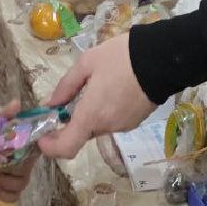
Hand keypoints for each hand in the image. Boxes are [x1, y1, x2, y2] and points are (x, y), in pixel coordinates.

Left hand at [0, 99, 35, 201]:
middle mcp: (24, 160)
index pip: (38, 152)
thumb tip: (16, 104)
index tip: (18, 154)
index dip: (31, 157)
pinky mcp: (5, 183)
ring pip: (19, 186)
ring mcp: (15, 173)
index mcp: (27, 144)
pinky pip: (12, 196)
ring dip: (5, 185)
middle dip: (10, 175)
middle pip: (26, 174)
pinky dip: (4, 195)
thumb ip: (6, 112)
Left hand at [36, 34, 155, 159]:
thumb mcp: (88, 62)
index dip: (50, 147)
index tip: (43, 136)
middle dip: (72, 121)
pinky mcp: (136, 122)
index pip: (66, 148)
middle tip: (70, 99)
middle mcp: (107, 126)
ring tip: (99, 85)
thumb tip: (52, 104)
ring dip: (92, 113)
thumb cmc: (122, 57)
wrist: (163, 58)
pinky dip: (108, 111)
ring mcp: (123, 126)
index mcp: (91, 114)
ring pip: (98, 126)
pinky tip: (115, 88)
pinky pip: (114, 121)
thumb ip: (66, 85)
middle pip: (82, 133)